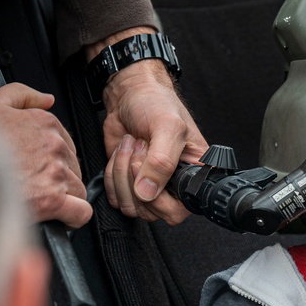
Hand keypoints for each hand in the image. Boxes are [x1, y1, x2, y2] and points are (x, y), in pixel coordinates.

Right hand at [0, 83, 91, 227]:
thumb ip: (22, 95)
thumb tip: (47, 99)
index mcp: (44, 123)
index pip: (66, 142)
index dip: (53, 157)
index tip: (38, 166)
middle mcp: (55, 146)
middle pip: (73, 166)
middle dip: (58, 177)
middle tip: (33, 184)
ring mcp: (56, 173)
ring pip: (78, 188)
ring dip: (66, 196)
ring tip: (40, 200)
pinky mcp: (53, 200)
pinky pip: (81, 211)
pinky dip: (75, 216)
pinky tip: (61, 216)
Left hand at [102, 60, 207, 224]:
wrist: (130, 95)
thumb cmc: (157, 104)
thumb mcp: (168, 127)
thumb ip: (162, 162)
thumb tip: (147, 193)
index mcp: (195, 176)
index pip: (179, 210)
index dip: (158, 196)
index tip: (147, 164)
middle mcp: (173, 187)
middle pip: (150, 211)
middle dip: (136, 177)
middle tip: (141, 148)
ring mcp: (149, 188)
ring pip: (130, 206)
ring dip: (122, 173)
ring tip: (133, 145)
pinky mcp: (127, 185)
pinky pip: (115, 198)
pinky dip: (111, 175)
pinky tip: (123, 152)